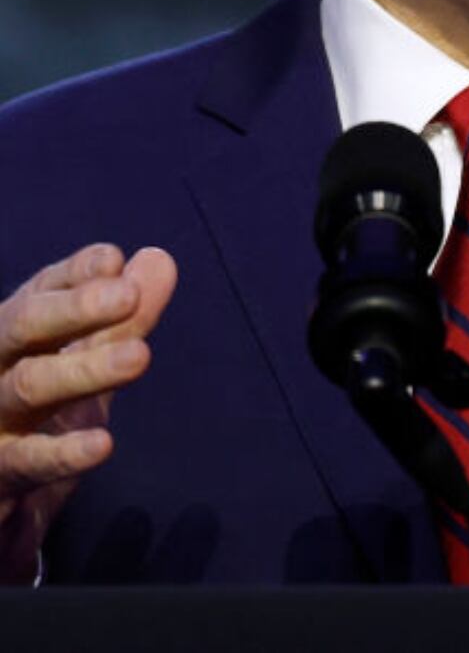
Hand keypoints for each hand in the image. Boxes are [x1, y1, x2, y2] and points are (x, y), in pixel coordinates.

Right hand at [0, 243, 176, 583]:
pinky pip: (24, 461)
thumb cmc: (43, 420)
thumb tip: (159, 260)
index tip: (112, 260)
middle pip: (20, 326)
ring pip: (27, 386)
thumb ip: (124, 320)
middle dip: (72, 308)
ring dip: (84, 369)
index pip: (39, 291)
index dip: (74, 274)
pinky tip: (102, 445)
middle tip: (128, 296)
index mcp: (16, 336)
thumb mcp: (87, 363)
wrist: (7, 504)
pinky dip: (62, 453)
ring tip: (139, 356)